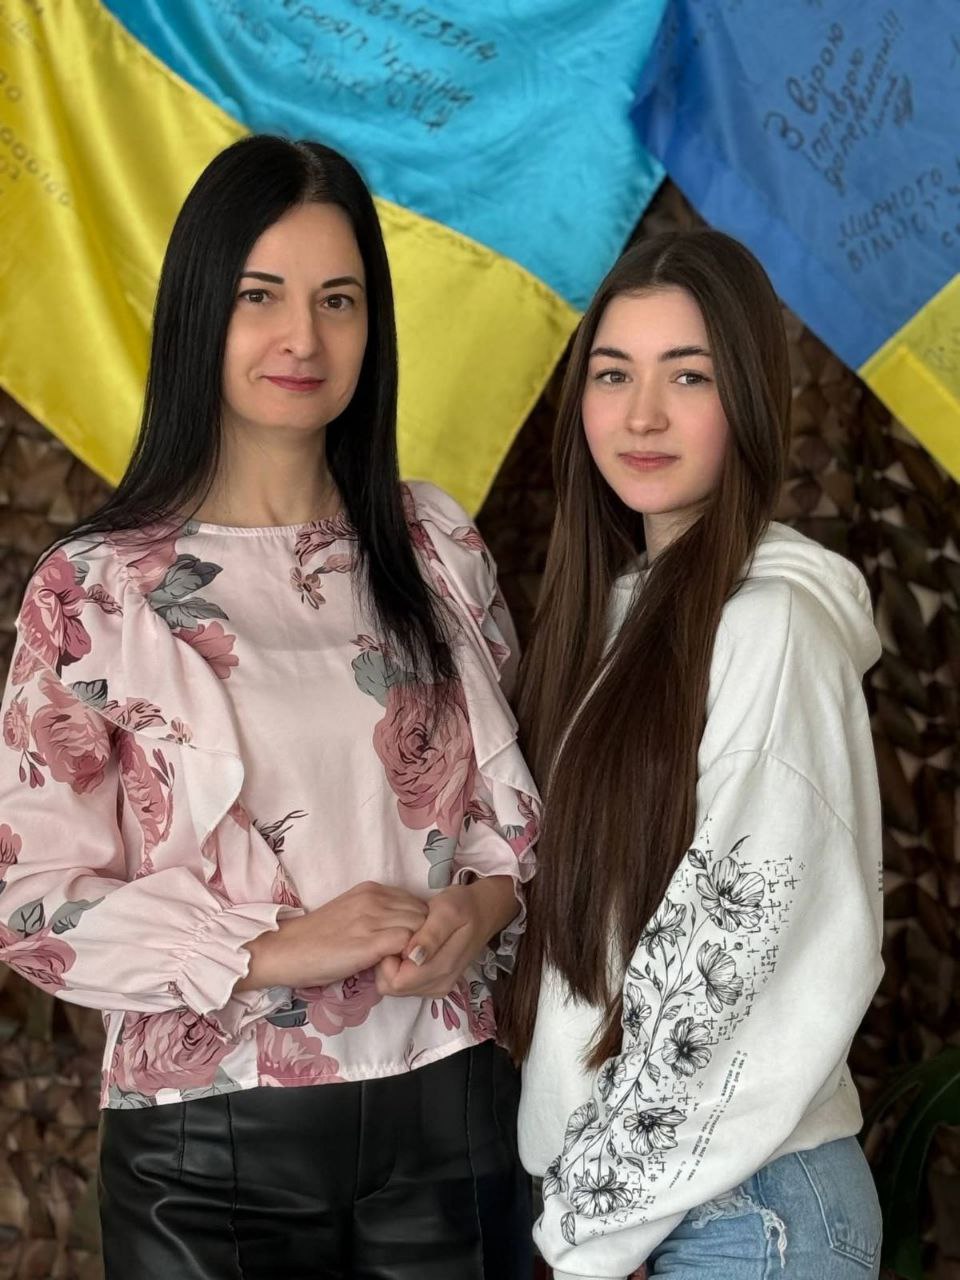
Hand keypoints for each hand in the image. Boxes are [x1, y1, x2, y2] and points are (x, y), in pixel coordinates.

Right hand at [236, 881, 427, 992]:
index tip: (409, 943)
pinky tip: (394, 968)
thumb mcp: (352, 914)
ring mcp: (373, 919)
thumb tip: (406, 930)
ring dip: (417, 947)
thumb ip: (378, 915)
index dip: (419, 924)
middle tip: (409, 957)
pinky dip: (408, 957)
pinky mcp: (369, 942)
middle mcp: (375, 898)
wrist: (286, 950)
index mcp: (372, 889)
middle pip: (423, 913)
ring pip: (420, 927)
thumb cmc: (316, 939)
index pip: (416, 902)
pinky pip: (408, 944)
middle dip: (423, 935)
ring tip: (401, 964)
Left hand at [374, 875, 517, 997]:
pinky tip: (409, 948)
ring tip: (405, 940)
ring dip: (393, 965)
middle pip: (393, 988)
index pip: (397, 981)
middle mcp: (439, 985)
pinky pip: (404, 985)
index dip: (388, 959)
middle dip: (388, 963)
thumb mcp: (447, 910)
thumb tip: (412, 957)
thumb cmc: (463, 906)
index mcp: (442, 969)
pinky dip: (400, 968)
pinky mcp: (434, 985)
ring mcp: (437, 987)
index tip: (394, 937)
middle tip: (398, 937)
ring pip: (396, 988)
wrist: (483, 912)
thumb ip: (430, 935)